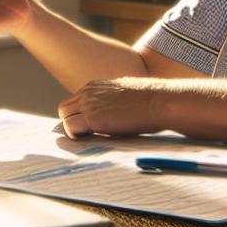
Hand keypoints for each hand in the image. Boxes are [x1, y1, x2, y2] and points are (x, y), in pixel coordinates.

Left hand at [57, 77, 174, 138]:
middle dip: (72, 121)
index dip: (78, 114)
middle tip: (84, 135)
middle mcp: (89, 92)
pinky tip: (91, 141)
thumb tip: (112, 114)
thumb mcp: (126, 94)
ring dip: (73, 129)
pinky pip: (71, 128)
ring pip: (65, 117)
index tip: (87, 126)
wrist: (161, 101)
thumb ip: (111, 101)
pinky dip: (76, 136)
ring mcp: (90, 104)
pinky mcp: (94, 119)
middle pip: (65, 108)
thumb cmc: (151, 100)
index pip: (75, 100)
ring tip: (88, 139)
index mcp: (96, 85)